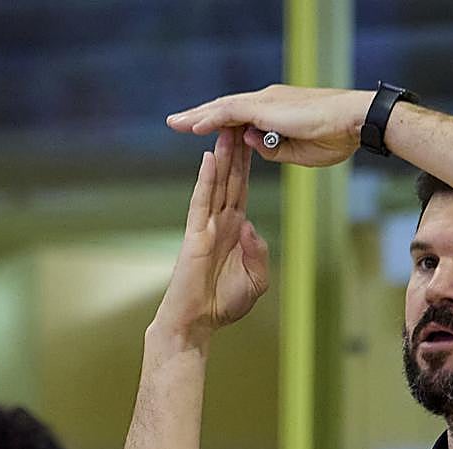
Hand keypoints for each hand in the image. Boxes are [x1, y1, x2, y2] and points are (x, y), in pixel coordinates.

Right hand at [154, 129, 268, 343]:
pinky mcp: (194, 235)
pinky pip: (201, 203)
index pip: (243, 190)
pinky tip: (209, 160)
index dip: (249, 166)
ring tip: (226, 130)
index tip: (256, 141)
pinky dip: (206, 181)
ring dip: (222, 157)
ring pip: (216, 185)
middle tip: (241, 120)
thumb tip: (250, 227)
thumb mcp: (256, 280)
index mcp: (235, 231)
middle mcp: (220, 223)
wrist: (196, 323)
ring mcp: (205, 227)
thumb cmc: (222, 305)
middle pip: (231, 180)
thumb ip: (258, 252)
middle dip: (237, 151)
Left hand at [166, 84, 372, 166]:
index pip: (239, 116)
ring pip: (222, 107)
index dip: (218, 123)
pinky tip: (194, 127)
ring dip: (198, 116)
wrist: (354, 121)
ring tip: (176, 123)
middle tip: (177, 122)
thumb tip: (251, 144)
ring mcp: (265, 102)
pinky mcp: (265, 107)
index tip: (201, 131)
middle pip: (225, 108)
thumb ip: (272, 149)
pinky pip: (230, 111)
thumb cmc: (336, 137)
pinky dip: (211, 118)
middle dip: (199, 116)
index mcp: (275, 112)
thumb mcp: (299, 152)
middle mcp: (267, 102)